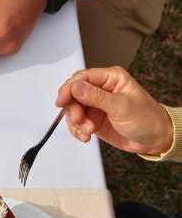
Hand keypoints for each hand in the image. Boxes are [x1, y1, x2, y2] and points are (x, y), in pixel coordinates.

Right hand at [55, 67, 173, 154]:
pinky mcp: (93, 118)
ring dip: (76, 122)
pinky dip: (78, 130)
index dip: (69, 88)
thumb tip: (76, 87)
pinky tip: (86, 136)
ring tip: (88, 131)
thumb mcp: (122, 107)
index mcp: (111, 78)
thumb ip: (97, 97)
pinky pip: (77, 122)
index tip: (61, 102)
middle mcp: (101, 89)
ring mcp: (96, 104)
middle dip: (74, 110)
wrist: (155, 140)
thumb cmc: (147, 119)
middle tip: (81, 121)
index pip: (82, 77)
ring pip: (73, 109)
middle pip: (74, 94)